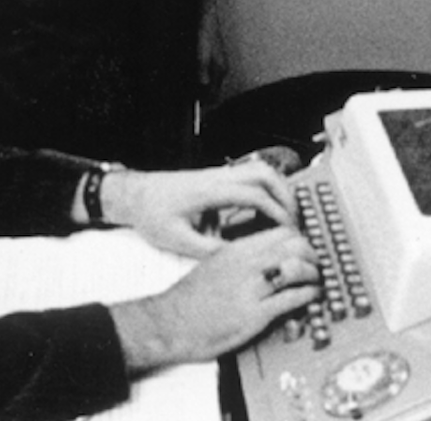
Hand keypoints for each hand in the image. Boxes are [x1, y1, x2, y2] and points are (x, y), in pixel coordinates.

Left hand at [101, 161, 295, 258]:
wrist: (135, 195)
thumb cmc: (151, 215)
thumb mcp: (177, 240)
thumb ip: (208, 250)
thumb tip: (239, 260)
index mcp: (209, 192)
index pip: (254, 194)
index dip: (276, 212)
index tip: (288, 230)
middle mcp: (216, 177)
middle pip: (264, 173)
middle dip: (285, 195)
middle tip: (295, 220)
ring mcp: (217, 175)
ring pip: (258, 170)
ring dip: (277, 189)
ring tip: (285, 215)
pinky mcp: (216, 178)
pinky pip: (248, 176)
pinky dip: (264, 189)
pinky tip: (265, 211)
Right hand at [108, 227, 320, 371]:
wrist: (168, 323)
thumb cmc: (188, 299)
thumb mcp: (213, 265)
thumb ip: (239, 258)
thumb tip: (262, 258)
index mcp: (235, 250)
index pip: (279, 231)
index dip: (300, 237)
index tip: (306, 247)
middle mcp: (245, 264)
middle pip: (294, 245)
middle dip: (312, 253)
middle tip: (317, 263)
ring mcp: (250, 288)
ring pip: (297, 268)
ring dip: (314, 273)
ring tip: (317, 280)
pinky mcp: (254, 314)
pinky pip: (292, 298)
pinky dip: (309, 295)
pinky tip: (311, 296)